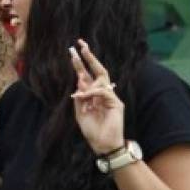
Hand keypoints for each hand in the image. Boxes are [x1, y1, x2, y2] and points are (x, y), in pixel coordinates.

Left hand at [70, 38, 124, 154]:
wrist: (102, 145)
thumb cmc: (92, 131)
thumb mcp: (80, 113)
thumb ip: (80, 97)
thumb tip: (80, 80)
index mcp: (92, 96)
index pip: (87, 76)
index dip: (80, 65)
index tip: (73, 52)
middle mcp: (102, 94)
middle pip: (98, 71)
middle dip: (89, 57)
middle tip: (81, 45)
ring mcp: (111, 98)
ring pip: (101, 80)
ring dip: (87, 80)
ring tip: (79, 86)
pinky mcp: (117, 104)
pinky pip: (103, 92)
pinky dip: (92, 93)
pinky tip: (84, 96)